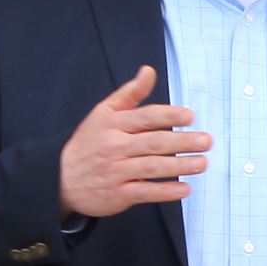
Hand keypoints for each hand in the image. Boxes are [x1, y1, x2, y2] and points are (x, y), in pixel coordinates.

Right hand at [59, 66, 207, 218]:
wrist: (61, 178)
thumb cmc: (89, 143)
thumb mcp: (103, 113)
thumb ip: (130, 93)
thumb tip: (149, 71)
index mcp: (113, 124)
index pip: (144, 117)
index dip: (168, 115)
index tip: (190, 116)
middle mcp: (114, 147)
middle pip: (153, 142)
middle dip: (182, 141)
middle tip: (205, 141)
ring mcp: (116, 171)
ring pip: (151, 167)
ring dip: (179, 165)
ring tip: (201, 163)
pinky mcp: (118, 194)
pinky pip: (145, 192)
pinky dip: (165, 191)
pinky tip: (184, 188)